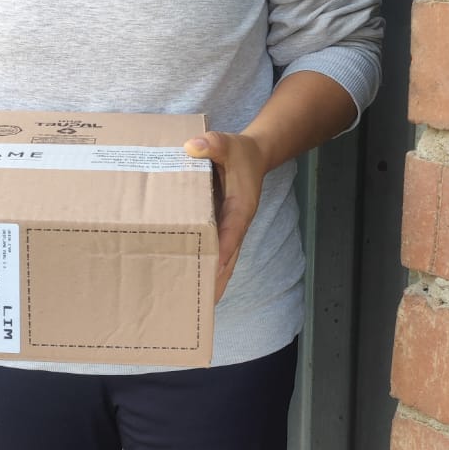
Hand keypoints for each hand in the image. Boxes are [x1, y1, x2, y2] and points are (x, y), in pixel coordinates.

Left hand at [183, 131, 265, 303]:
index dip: (221, 253)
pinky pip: (219, 253)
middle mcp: (238, 224)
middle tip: (201, 305)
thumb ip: (213, 144)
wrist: (256, 154)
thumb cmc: (240, 152)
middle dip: (217, 280)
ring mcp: (232, 229)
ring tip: (197, 305)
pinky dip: (211, 269)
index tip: (211, 274)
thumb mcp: (227, 143)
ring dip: (213, 280)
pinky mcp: (225, 229)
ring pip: (225, 261)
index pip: (230, 234)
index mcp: (240, 207)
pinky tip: (197, 283)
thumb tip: (192, 146)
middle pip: (228, 258)